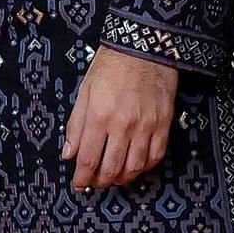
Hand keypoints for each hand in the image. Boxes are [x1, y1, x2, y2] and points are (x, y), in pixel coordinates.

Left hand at [62, 47, 178, 192]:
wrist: (145, 48)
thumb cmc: (111, 66)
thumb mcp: (85, 91)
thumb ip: (76, 125)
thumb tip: (69, 154)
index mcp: (100, 115)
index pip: (89, 159)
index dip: (83, 177)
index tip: (79, 185)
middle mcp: (123, 125)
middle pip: (111, 168)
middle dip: (100, 182)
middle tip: (95, 183)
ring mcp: (146, 126)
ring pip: (134, 168)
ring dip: (121, 178)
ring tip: (113, 178)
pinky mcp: (164, 124)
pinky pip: (155, 156)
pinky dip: (144, 168)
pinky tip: (134, 166)